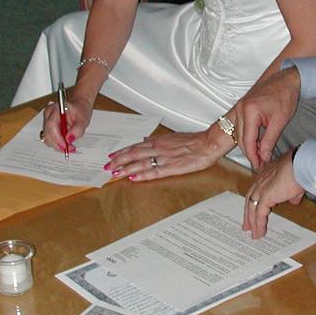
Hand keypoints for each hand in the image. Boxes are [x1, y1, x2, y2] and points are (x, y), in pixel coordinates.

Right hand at [40, 91, 91, 152]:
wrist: (79, 106)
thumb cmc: (80, 109)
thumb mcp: (83, 119)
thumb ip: (77, 129)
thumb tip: (69, 139)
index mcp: (56, 109)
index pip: (51, 125)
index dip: (57, 138)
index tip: (66, 146)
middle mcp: (49, 114)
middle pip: (48, 134)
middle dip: (59, 144)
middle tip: (70, 148)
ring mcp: (47, 121)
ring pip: (48, 138)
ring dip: (58, 145)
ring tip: (70, 146)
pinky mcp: (48, 127)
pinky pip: (50, 138)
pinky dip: (58, 143)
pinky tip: (66, 143)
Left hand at [106, 127, 232, 180]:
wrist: (209, 143)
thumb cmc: (194, 141)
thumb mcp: (173, 136)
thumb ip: (158, 139)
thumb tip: (145, 139)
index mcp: (159, 141)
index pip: (136, 146)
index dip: (122, 152)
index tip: (112, 156)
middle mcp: (159, 148)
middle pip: (134, 154)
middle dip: (119, 161)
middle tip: (107, 166)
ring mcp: (165, 158)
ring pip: (141, 162)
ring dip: (126, 168)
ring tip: (115, 173)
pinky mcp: (172, 167)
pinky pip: (154, 171)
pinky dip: (142, 174)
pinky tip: (134, 177)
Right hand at [236, 67, 300, 170]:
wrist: (286, 79)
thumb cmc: (285, 95)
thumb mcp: (280, 121)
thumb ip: (269, 140)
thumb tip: (264, 156)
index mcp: (249, 111)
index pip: (248, 141)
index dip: (253, 156)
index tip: (259, 165)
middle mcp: (241, 108)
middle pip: (241, 139)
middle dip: (250, 153)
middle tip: (261, 163)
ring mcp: (240, 107)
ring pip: (240, 133)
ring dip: (249, 145)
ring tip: (260, 155)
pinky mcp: (243, 106)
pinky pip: (241, 126)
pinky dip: (248, 136)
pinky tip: (257, 143)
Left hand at [243, 150, 302, 238]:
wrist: (301, 165)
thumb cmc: (300, 168)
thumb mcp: (295, 183)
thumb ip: (292, 193)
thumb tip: (293, 201)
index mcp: (266, 174)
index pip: (256, 190)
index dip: (254, 201)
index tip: (254, 211)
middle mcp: (261, 180)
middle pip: (250, 200)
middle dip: (248, 214)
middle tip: (247, 226)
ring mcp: (261, 188)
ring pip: (252, 208)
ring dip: (253, 222)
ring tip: (254, 234)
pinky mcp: (265, 196)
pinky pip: (259, 214)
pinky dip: (259, 224)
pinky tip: (260, 232)